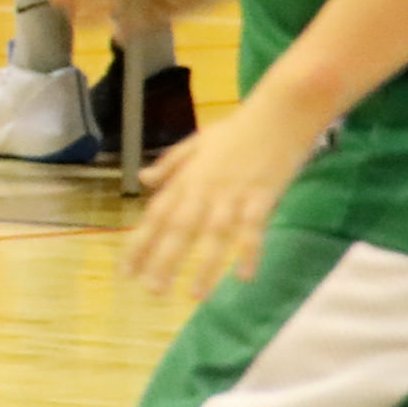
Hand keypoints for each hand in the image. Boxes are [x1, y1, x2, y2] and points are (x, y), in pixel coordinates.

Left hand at [122, 83, 324, 293]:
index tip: (127, 271)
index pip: (157, 215)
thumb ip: (170, 164)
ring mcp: (234, 194)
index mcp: (188, 177)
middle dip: (165, 261)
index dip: (141, 243)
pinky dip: (249, 252)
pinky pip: (254, 229)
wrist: (280, 110)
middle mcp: (205, 189)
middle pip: (181, 229)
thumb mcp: (196, 141)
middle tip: (152, 291)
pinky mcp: (263, 196)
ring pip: (215, 235)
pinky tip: (246, 276)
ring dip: (205, 266)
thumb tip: (143, 179)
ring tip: (194, 296)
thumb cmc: (238, 127)